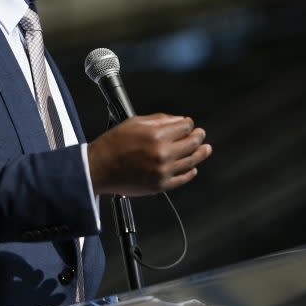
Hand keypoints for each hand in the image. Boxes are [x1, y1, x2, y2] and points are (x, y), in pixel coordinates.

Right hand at [87, 113, 211, 196]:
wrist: (99, 169)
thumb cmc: (113, 144)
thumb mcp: (135, 122)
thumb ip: (160, 119)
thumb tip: (179, 120)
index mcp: (157, 135)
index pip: (185, 126)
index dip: (188, 124)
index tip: (188, 124)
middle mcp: (163, 153)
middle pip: (192, 143)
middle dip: (198, 136)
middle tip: (201, 135)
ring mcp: (163, 171)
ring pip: (191, 161)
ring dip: (201, 154)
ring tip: (206, 150)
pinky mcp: (160, 185)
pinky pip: (182, 178)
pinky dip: (190, 173)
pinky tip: (192, 169)